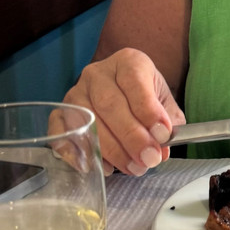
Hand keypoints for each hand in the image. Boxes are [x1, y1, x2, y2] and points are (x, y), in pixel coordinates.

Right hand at [63, 48, 185, 175]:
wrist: (122, 93)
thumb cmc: (145, 98)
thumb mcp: (165, 104)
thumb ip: (169, 124)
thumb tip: (161, 150)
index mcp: (128, 62)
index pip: (135, 82)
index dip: (148, 111)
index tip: (162, 136)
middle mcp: (98, 73)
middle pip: (109, 104)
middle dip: (131, 136)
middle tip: (148, 159)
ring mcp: (75, 92)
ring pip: (87, 121)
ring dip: (110, 150)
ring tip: (133, 167)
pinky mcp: (60, 112)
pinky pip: (61, 132)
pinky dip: (78, 152)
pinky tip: (101, 166)